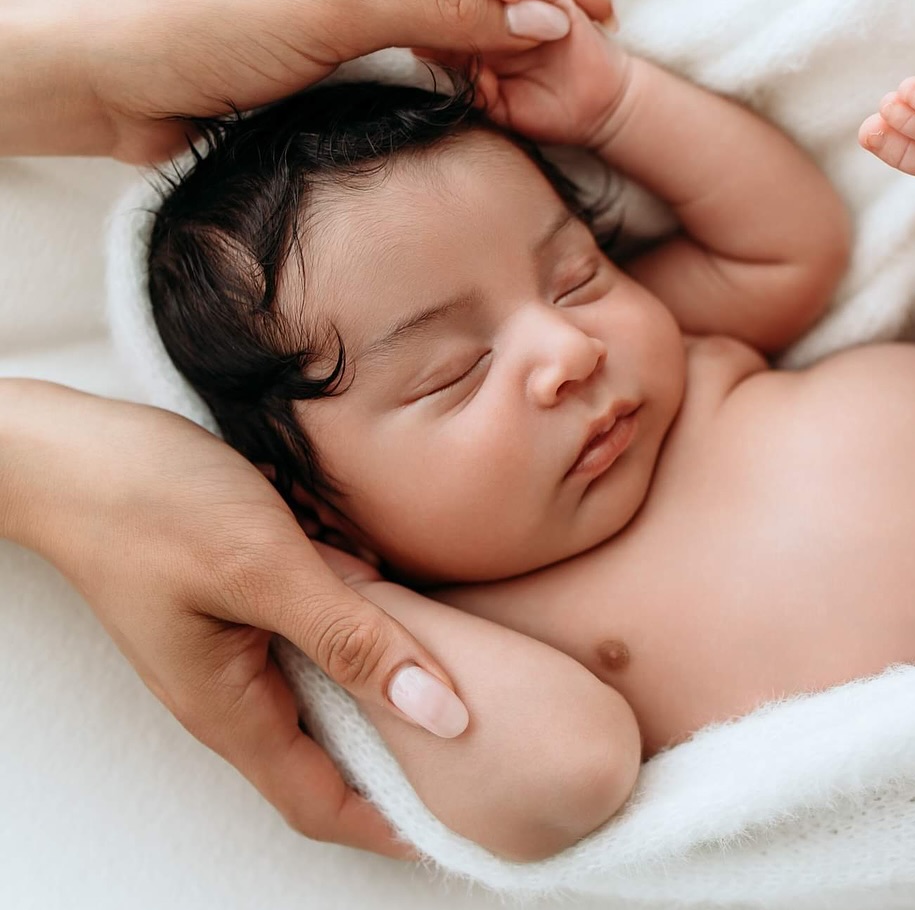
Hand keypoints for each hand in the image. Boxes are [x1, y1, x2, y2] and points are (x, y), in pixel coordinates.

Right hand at [0, 380, 469, 857]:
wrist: (71, 448)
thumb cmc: (150, 503)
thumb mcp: (264, 569)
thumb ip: (351, 639)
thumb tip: (441, 713)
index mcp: (233, 711)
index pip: (323, 804)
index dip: (396, 821)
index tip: (471, 817)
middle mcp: (238, 695)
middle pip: (337, 756)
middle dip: (408, 757)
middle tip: (488, 744)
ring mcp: (240, 651)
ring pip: (335, 691)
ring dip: (391, 684)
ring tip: (469, 679)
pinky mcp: (247, 607)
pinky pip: (319, 638)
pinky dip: (365, 631)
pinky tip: (410, 605)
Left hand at [2, 0, 612, 162]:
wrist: (101, 75)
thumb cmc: (195, 11)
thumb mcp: (337, 0)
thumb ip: (445, 5)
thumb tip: (536, 15)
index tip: (596, 13)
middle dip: (529, 9)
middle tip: (575, 62)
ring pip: (448, 16)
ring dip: (492, 50)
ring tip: (531, 89)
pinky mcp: (332, 50)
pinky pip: (412, 58)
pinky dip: (450, 80)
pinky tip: (477, 103)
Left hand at [426, 0, 631, 146]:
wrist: (596, 116)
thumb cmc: (545, 113)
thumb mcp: (498, 105)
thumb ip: (471, 85)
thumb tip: (437, 56)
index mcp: (473, 40)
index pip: (443, 17)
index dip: (428, 8)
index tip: (413, 11)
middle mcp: (495, 19)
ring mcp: (526, 8)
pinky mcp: (557, 2)